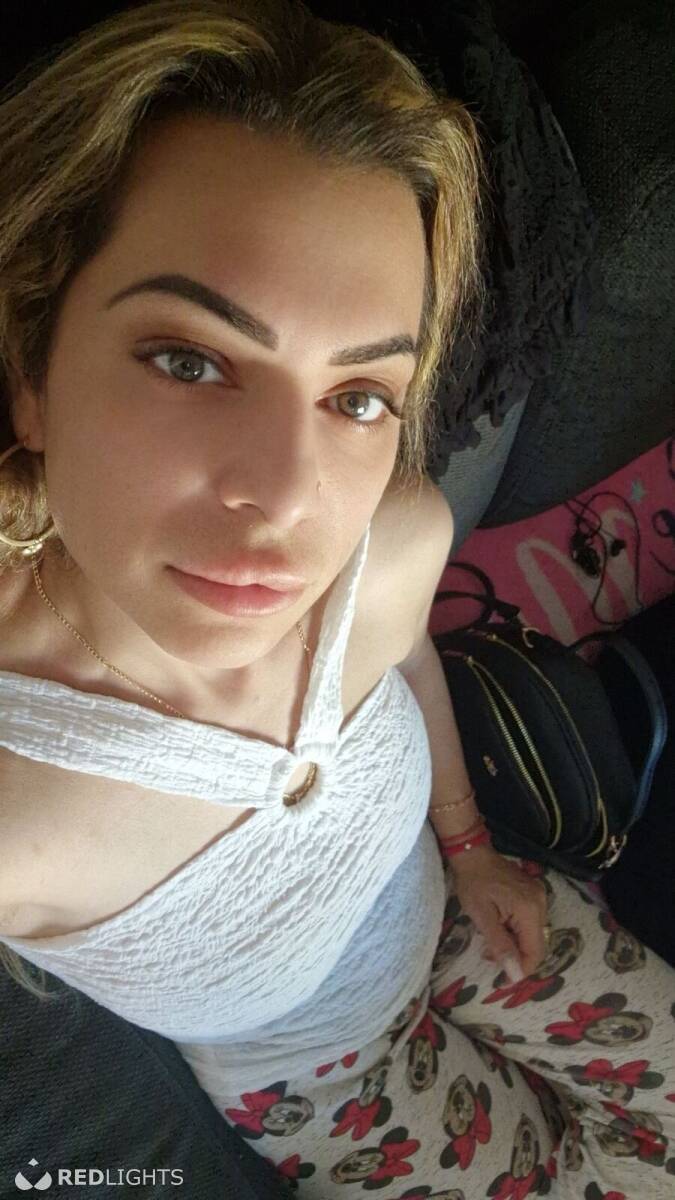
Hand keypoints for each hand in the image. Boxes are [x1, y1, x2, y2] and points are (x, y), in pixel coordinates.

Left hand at [449, 843, 548, 978]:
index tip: (503, 981)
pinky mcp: (534, 893)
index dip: (521, 969)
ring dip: (514, 944)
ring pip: (532, 934)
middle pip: (536, 944)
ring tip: (490, 942)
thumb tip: (516, 974)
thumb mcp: (482, 917)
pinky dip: (516, 930)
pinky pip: (530, 921)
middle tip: (489, 955)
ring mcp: (539, 896)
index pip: (534, 952)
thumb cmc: (473, 884)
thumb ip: (500, 946)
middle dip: (515, 956)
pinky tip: (499, 927)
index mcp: (529, 910)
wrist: (473, 854)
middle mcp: (541, 903)